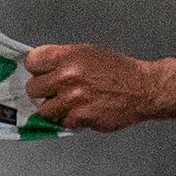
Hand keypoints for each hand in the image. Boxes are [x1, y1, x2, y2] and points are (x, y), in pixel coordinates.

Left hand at [25, 43, 152, 131]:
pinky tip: (82, 111)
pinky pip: (62, 122)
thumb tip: (43, 68)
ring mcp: (72, 99)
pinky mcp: (80, 117)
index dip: (36, 68)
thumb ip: (63, 59)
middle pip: (33, 88)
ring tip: (69, 103)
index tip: (40, 73)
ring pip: (44, 109)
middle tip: (54, 91)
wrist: (142, 89)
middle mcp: (67, 76)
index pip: (32, 61)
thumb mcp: (88, 53)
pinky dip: (70, 119)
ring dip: (54, 108)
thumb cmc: (119, 70)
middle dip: (43, 91)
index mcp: (68, 56)